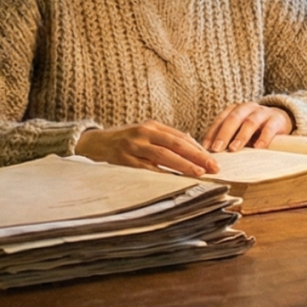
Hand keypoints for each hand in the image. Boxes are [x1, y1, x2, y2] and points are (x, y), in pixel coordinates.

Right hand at [76, 123, 218, 175]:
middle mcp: (143, 133)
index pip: (180, 137)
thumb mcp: (144, 136)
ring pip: (163, 156)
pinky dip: (161, 175)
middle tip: (213, 167)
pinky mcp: (124, 160)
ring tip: (199, 173)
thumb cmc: (124, 142)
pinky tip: (174, 180)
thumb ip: (165, 141)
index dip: (198, 149)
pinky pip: (146, 169)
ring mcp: (133, 146)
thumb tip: (192, 151)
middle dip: (196, 156)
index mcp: (151, 126)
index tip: (213, 160)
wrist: (93, 143)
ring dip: (183, 165)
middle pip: (175, 144)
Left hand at [204, 102, 292, 152]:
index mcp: (236, 109)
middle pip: (233, 118)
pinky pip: (269, 128)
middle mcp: (248, 108)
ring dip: (240, 136)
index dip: (212, 133)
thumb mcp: (240, 130)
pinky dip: (263, 138)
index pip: (221, 119)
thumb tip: (211, 154)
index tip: (206, 147)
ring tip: (234, 149)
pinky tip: (258, 148)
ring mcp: (263, 112)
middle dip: (224, 134)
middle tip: (217, 149)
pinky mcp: (277, 119)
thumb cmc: (255, 128)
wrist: (281, 118)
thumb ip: (229, 138)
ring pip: (250, 122)